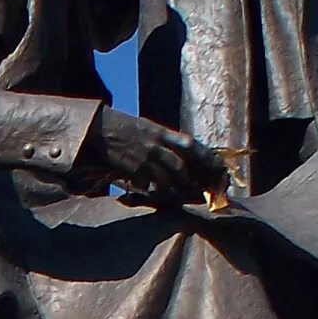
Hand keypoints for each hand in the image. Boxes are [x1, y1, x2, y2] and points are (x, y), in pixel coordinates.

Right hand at [93, 109, 225, 202]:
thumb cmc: (125, 127)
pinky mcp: (133, 171)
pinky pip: (148, 186)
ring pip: (166, 179)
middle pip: (180, 167)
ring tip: (174, 191)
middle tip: (192, 185)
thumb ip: (166, 139)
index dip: (205, 157)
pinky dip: (153, 190)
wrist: (101, 129)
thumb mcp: (149, 127)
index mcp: (162, 133)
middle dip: (187, 178)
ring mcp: (144, 160)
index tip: (216, 166)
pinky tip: (153, 191)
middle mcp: (156, 146)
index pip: (190, 145)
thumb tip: (183, 151)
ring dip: (172, 188)